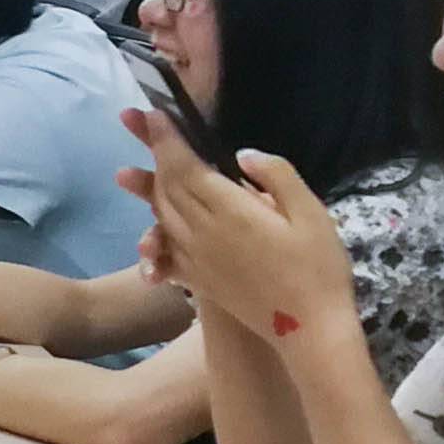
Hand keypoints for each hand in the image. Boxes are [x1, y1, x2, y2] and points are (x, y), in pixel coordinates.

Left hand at [121, 108, 355, 347]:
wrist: (311, 331)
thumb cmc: (319, 269)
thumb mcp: (312, 214)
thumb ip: (278, 177)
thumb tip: (242, 155)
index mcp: (231, 211)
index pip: (187, 167)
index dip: (168, 139)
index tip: (153, 113)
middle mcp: (204, 233)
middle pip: (168, 186)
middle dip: (151, 153)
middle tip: (130, 122)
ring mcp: (198, 260)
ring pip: (162, 217)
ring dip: (144, 192)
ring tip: (124, 175)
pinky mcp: (200, 282)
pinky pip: (168, 256)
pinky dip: (154, 241)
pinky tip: (147, 237)